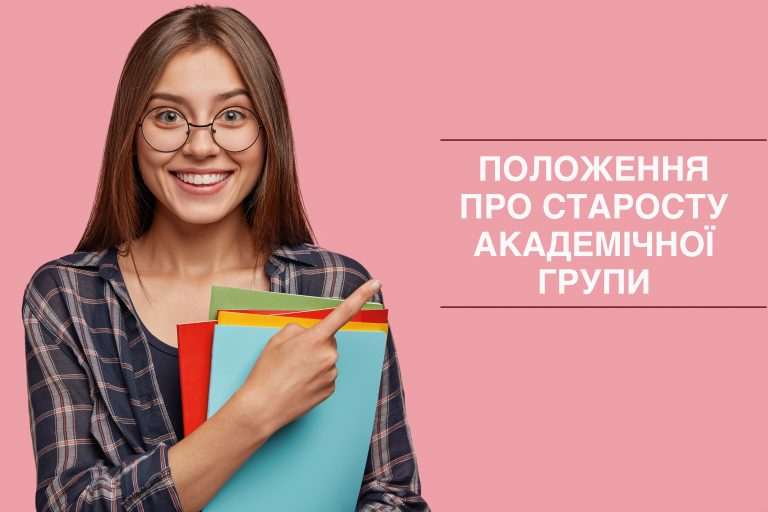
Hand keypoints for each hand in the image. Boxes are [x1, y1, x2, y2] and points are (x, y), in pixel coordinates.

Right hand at [234, 278, 381, 435]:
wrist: (263, 408)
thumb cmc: (267, 372)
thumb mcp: (277, 340)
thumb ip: (298, 329)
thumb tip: (311, 334)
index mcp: (315, 338)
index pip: (343, 311)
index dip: (362, 295)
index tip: (376, 283)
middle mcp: (329, 355)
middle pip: (328, 340)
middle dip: (315, 343)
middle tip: (293, 357)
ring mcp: (332, 374)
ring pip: (327, 359)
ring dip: (314, 362)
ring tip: (292, 374)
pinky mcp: (331, 389)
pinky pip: (326, 375)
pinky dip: (315, 377)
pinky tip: (299, 384)